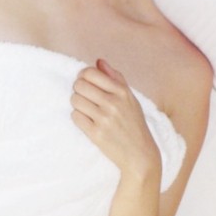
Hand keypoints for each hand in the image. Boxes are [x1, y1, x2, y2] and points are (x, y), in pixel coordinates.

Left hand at [71, 59, 161, 180]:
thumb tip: (98, 61)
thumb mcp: (131, 98)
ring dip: (78, 105)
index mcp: (122, 91)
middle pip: (79, 85)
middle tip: (85, 98)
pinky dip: (78, 118)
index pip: (90, 73)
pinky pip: (75, 117)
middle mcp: (113, 103)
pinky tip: (88, 121)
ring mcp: (104, 119)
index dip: (83, 76)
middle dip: (79, 90)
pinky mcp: (96, 134)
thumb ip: (115, 78)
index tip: (86, 83)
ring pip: (75, 100)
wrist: (140, 154)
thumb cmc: (134, 124)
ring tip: (87, 110)